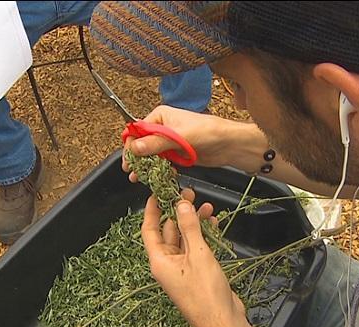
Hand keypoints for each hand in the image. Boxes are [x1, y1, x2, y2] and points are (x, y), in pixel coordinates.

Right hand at [122, 105, 244, 181]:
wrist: (229, 144)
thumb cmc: (208, 132)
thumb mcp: (181, 136)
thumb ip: (157, 142)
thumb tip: (135, 147)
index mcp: (161, 116)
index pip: (138, 130)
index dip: (131, 146)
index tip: (128, 160)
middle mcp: (163, 128)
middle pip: (142, 144)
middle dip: (136, 158)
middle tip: (131, 172)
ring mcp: (170, 142)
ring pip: (151, 155)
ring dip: (145, 166)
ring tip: (138, 178)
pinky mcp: (178, 154)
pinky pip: (163, 162)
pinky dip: (158, 170)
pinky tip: (155, 178)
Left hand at [141, 188, 256, 326]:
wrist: (222, 319)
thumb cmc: (206, 293)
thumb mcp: (198, 254)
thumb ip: (189, 227)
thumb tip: (181, 204)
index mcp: (160, 260)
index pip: (149, 229)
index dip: (152, 210)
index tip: (157, 193)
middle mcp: (168, 263)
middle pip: (169, 231)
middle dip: (179, 211)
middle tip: (188, 194)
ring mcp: (183, 267)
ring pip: (185, 237)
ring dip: (194, 222)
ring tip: (205, 205)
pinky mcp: (197, 270)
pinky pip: (197, 247)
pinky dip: (204, 234)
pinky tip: (212, 223)